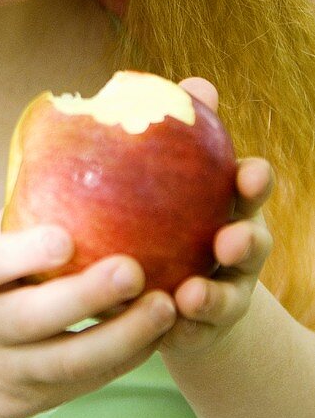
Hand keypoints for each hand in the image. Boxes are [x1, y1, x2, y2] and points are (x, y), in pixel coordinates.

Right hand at [0, 211, 176, 417]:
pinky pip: (86, 381)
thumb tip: (63, 151)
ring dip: (119, 336)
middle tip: (133, 269)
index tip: (66, 238)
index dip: (24, 252)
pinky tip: (160, 332)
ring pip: (66, 361)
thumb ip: (14, 221)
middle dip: (82, 297)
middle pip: (28, 318)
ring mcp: (7, 370)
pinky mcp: (38, 400)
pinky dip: (125, 358)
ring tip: (165, 306)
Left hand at [159, 76, 274, 356]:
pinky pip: (189, 334)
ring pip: (225, 296)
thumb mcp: (178, 176)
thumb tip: (195, 83)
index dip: (255, 182)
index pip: (250, 191)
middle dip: (247, 241)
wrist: (175, 292)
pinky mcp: (198, 331)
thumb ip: (187, 131)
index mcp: (231, 208)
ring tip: (193, 293)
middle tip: (231, 238)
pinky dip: (180, 330)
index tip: (251, 172)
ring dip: (213, 295)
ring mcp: (223, 293)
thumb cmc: (172, 213)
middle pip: (252, 245)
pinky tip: (162, 325)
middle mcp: (236, 252)